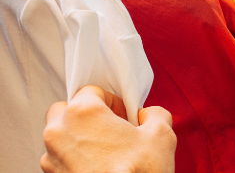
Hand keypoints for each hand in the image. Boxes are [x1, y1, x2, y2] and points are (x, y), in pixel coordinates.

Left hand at [41, 85, 176, 172]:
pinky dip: (75, 158)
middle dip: (88, 115)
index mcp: (83, 112)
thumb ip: (155, 115)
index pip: (92, 90)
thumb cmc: (138, 172)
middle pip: (68, 109)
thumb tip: (149, 116)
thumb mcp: (162, 135)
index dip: (113, 101)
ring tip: (107, 152)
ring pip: (61, 135)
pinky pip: (61, 158)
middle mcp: (59, 131)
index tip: (124, 115)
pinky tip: (99, 167)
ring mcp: (52, 156)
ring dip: (80, 137)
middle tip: (111, 128)